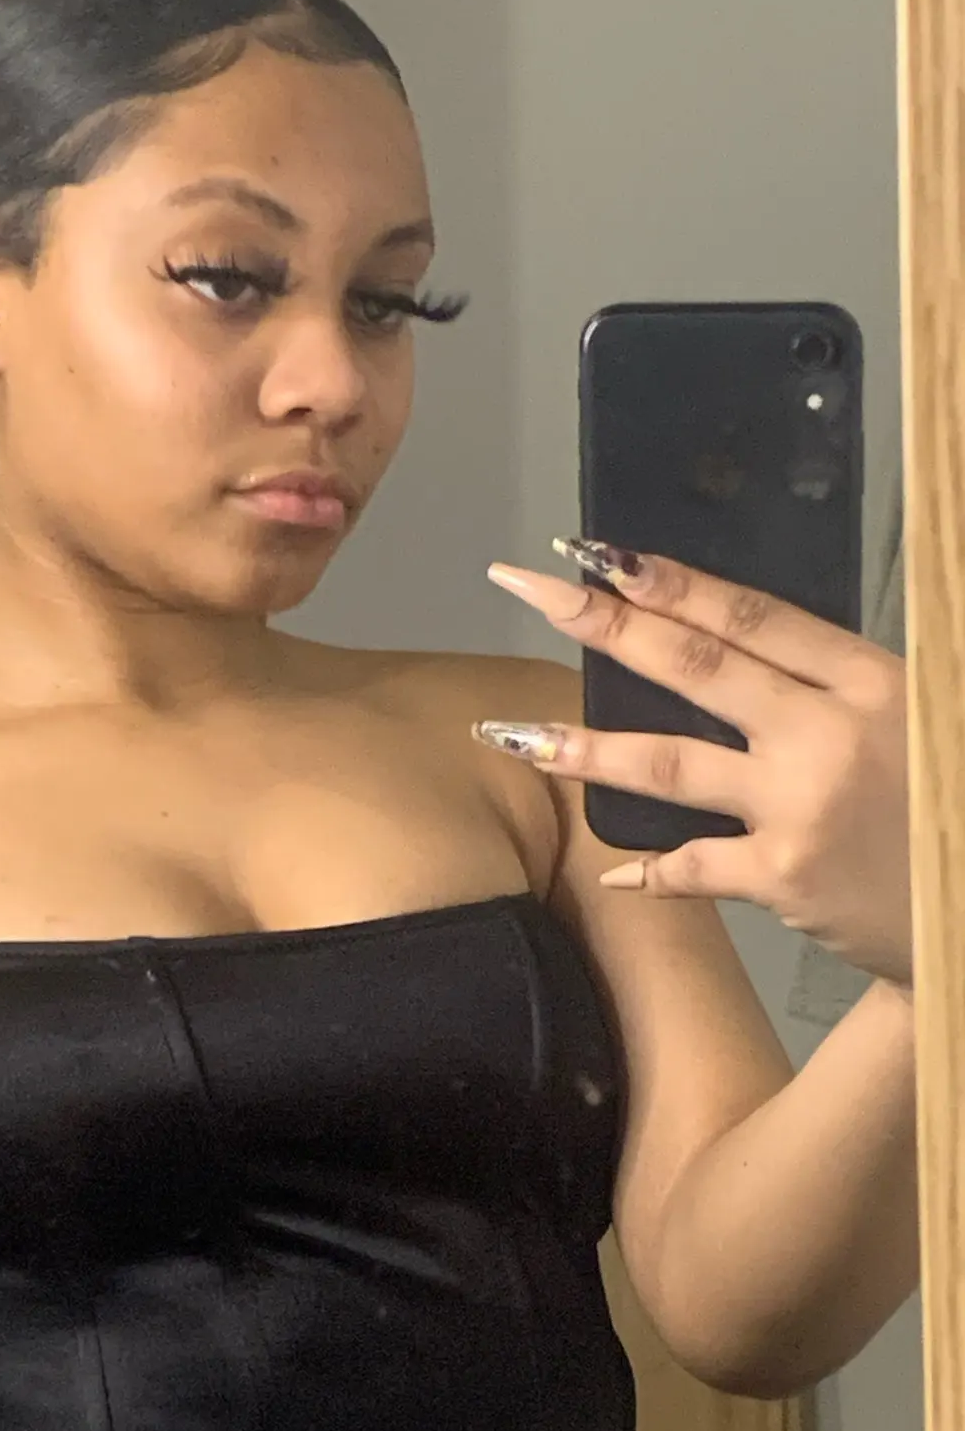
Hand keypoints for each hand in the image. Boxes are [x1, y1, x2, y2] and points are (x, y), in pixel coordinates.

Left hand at [477, 540, 911, 985]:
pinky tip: (613, 872)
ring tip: (510, 736)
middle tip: (531, 588)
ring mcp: (803, 805)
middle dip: (605, 624)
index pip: (753, 617)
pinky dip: (649, 871)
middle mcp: (831, 732)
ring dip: (583, 749)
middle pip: (697, 668)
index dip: (673, 583)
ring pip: (670, 766)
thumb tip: (731, 644)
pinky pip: (693, 867)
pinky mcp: (788, 876)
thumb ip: (831, 684)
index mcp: (869, 679)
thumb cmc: (947, 799)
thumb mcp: (916, 714)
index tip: (600, 554)